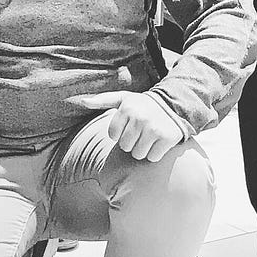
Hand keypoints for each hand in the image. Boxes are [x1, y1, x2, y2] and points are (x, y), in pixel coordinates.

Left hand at [70, 91, 184, 161]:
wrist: (173, 105)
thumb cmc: (142, 104)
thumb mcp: (123, 98)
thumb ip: (102, 100)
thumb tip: (82, 101)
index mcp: (126, 108)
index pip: (113, 135)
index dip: (120, 134)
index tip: (129, 127)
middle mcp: (139, 118)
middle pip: (125, 146)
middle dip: (131, 143)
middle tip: (140, 133)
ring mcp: (154, 129)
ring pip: (138, 154)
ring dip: (142, 150)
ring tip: (148, 138)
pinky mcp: (167, 139)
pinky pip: (153, 157)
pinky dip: (155, 154)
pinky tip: (158, 142)